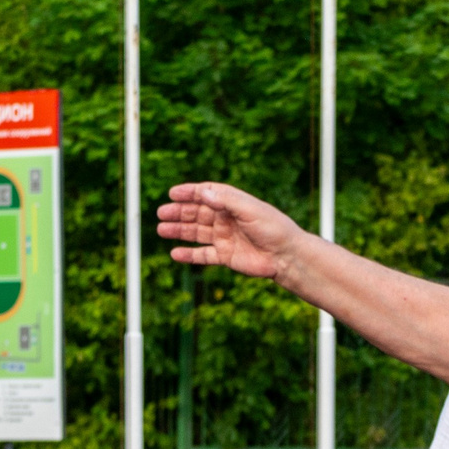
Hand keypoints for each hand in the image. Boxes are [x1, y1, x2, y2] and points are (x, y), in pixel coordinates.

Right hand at [157, 183, 306, 279]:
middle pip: (197, 213)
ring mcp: (225, 238)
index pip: (206, 194)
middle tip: (161, 213)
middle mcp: (226, 219)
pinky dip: (189, 255)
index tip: (173, 193)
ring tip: (161, 230)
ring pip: (196, 233)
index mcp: (232, 203)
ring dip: (179, 231)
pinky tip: (175, 253)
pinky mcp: (226, 256)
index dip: (189, 192)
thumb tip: (202, 192)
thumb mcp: (249, 208)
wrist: (286, 256)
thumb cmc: (273, 228)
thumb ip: (225, 200)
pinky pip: (203, 255)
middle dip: (178, 212)